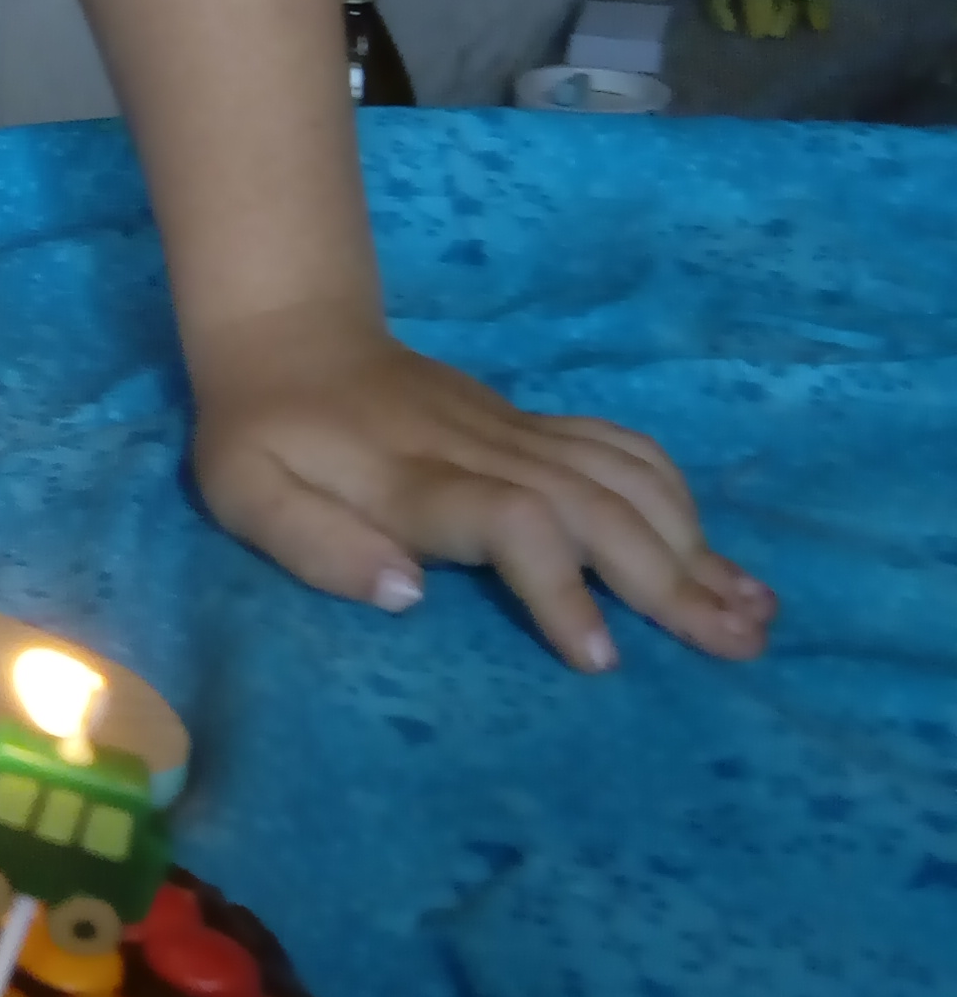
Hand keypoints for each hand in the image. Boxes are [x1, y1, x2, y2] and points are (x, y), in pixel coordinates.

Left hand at [189, 304, 774, 671]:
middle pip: (598, 508)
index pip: (514, 525)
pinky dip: (676, 496)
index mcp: (414, 478)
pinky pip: (620, 450)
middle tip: (735, 647)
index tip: (601, 661)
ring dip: (694, 544)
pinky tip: (710, 548)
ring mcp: (516, 433)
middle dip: (672, 580)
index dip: (563, 588)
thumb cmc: (260, 433)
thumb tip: (408, 595)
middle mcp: (483, 452)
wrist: (290, 336)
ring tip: (752, 611)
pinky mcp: (530, 426)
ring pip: (626, 481)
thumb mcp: (244, 494)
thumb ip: (318, 545)